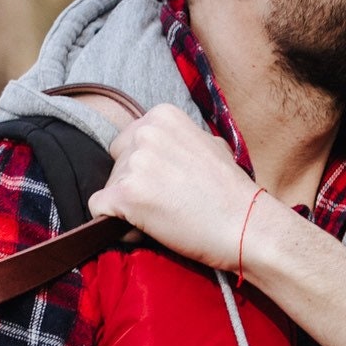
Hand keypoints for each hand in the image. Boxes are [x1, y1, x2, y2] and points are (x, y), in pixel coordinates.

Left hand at [88, 104, 259, 269]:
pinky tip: (145, 229)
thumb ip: (177, 141)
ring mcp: (134, 163)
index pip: (129, 142)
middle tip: (167, 203)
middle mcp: (145, 133)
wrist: (247, 225)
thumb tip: (154, 150)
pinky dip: (116, 224)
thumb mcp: (209, 145)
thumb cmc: (232, 192)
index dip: (145, 168)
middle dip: (134, 185)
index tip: (167, 184)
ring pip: (110, 188)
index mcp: (162, 116)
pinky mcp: (125, 194)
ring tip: (165, 218)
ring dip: (129, 207)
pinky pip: (99, 209)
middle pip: (117, 164)